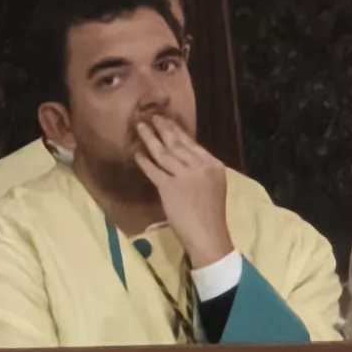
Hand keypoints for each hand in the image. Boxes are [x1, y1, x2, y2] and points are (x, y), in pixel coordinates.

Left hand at [135, 116, 236, 273]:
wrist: (208, 234)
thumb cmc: (210, 213)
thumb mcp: (212, 184)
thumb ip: (200, 168)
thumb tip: (182, 154)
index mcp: (213, 165)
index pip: (192, 143)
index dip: (177, 130)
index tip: (167, 121)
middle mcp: (200, 167)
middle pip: (177, 143)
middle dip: (163, 128)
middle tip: (152, 117)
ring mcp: (184, 176)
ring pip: (163, 153)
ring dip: (150, 138)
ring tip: (141, 128)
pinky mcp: (169, 188)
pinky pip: (153, 170)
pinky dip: (144, 161)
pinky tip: (137, 154)